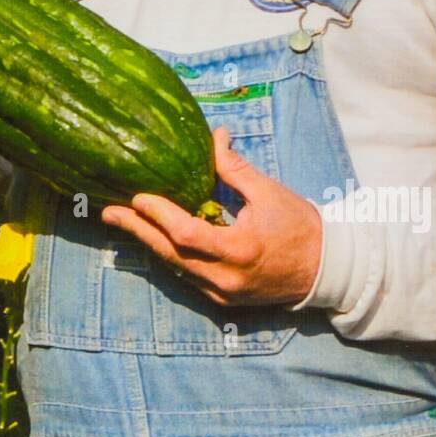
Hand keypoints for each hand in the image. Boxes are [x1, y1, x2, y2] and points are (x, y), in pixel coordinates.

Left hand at [101, 127, 321, 306]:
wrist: (327, 270)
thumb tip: (213, 135)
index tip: (137, 196)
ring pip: (176, 269)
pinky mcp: (224, 300)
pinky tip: (153, 239)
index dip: (158, 215)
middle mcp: (226, 277)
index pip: (186, 233)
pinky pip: (188, 277)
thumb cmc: (300, 226)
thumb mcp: (268, 192)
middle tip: (108, 212)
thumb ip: (234, 168)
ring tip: (123, 222)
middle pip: (170, 255)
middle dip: (138, 231)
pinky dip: (170, 256)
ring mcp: (224, 293)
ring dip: (149, 244)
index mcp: (239, 250)